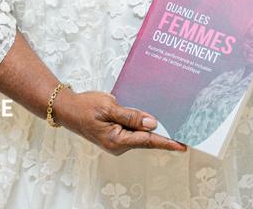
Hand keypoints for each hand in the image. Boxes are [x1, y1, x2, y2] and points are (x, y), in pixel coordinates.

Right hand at [54, 89, 185, 155]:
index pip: (148, 141)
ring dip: (153, 128)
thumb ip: (131, 116)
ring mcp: (117, 141)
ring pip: (140, 135)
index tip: (182, 145)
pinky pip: (133, 131)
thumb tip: (152, 123)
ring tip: (172, 121)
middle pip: (146, 139)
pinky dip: (142, 125)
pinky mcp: (115, 135)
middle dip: (164, 134)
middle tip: (184, 130)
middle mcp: (118, 144)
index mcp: (117, 140)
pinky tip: (151, 118)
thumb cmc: (86, 107)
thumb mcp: (109, 107)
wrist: (68, 109)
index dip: (167, 142)